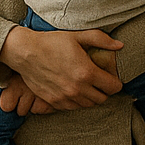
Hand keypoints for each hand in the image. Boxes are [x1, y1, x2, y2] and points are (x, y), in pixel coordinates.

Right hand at [0, 25, 122, 109]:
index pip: (113, 87)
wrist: (25, 52)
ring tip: (87, 87)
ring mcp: (65, 97)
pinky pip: (72, 108)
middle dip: (104, 91)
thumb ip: (101, 40)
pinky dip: (76, 102)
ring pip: (88, 105)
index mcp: (87, 73)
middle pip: (102, 99)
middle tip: (100, 83)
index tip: (111, 78)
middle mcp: (77, 88)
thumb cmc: (51, 42)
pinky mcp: (53, 101)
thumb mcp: (77, 36)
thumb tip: (120, 45)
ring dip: (91, 98)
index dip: (116, 83)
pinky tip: (73, 91)